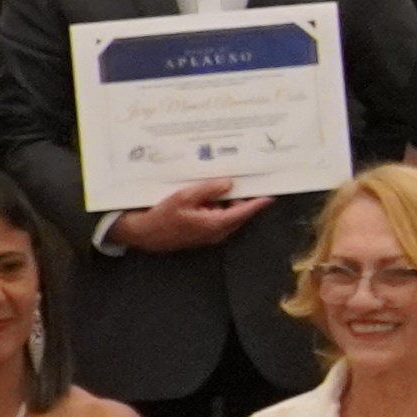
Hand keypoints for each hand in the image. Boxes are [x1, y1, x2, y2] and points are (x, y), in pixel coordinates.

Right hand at [114, 182, 266, 257]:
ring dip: (227, 202)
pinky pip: (218, 218)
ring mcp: (211, 234)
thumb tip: (229, 183)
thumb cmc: (163, 215)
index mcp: (216, 223)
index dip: (258, 202)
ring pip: (229, 215)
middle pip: (239, 213)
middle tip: (237, 181)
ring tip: (216, 186)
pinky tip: (206, 196)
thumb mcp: (185, 196)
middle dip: (241, 198)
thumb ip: (209, 189)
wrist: (145, 234)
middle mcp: (218, 232)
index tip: (270, 194)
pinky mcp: (204, 233)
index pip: (244, 211)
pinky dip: (217, 207)